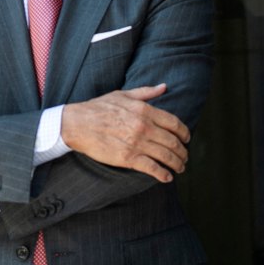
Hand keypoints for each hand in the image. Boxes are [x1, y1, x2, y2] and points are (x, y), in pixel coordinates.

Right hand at [61, 84, 189, 182]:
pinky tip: (167, 177)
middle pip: (173, 142)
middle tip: (184, 158)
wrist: (77, 123)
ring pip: (166, 156)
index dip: (185, 133)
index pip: (175, 123)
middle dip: (183, 152)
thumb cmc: (98, 108)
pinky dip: (163, 174)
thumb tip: (164, 87)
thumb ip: (146, 92)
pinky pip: (152, 168)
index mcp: (144, 110)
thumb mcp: (122, 95)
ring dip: (177, 164)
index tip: (186, 139)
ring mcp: (137, 143)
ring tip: (179, 168)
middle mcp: (144, 127)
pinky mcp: (128, 158)